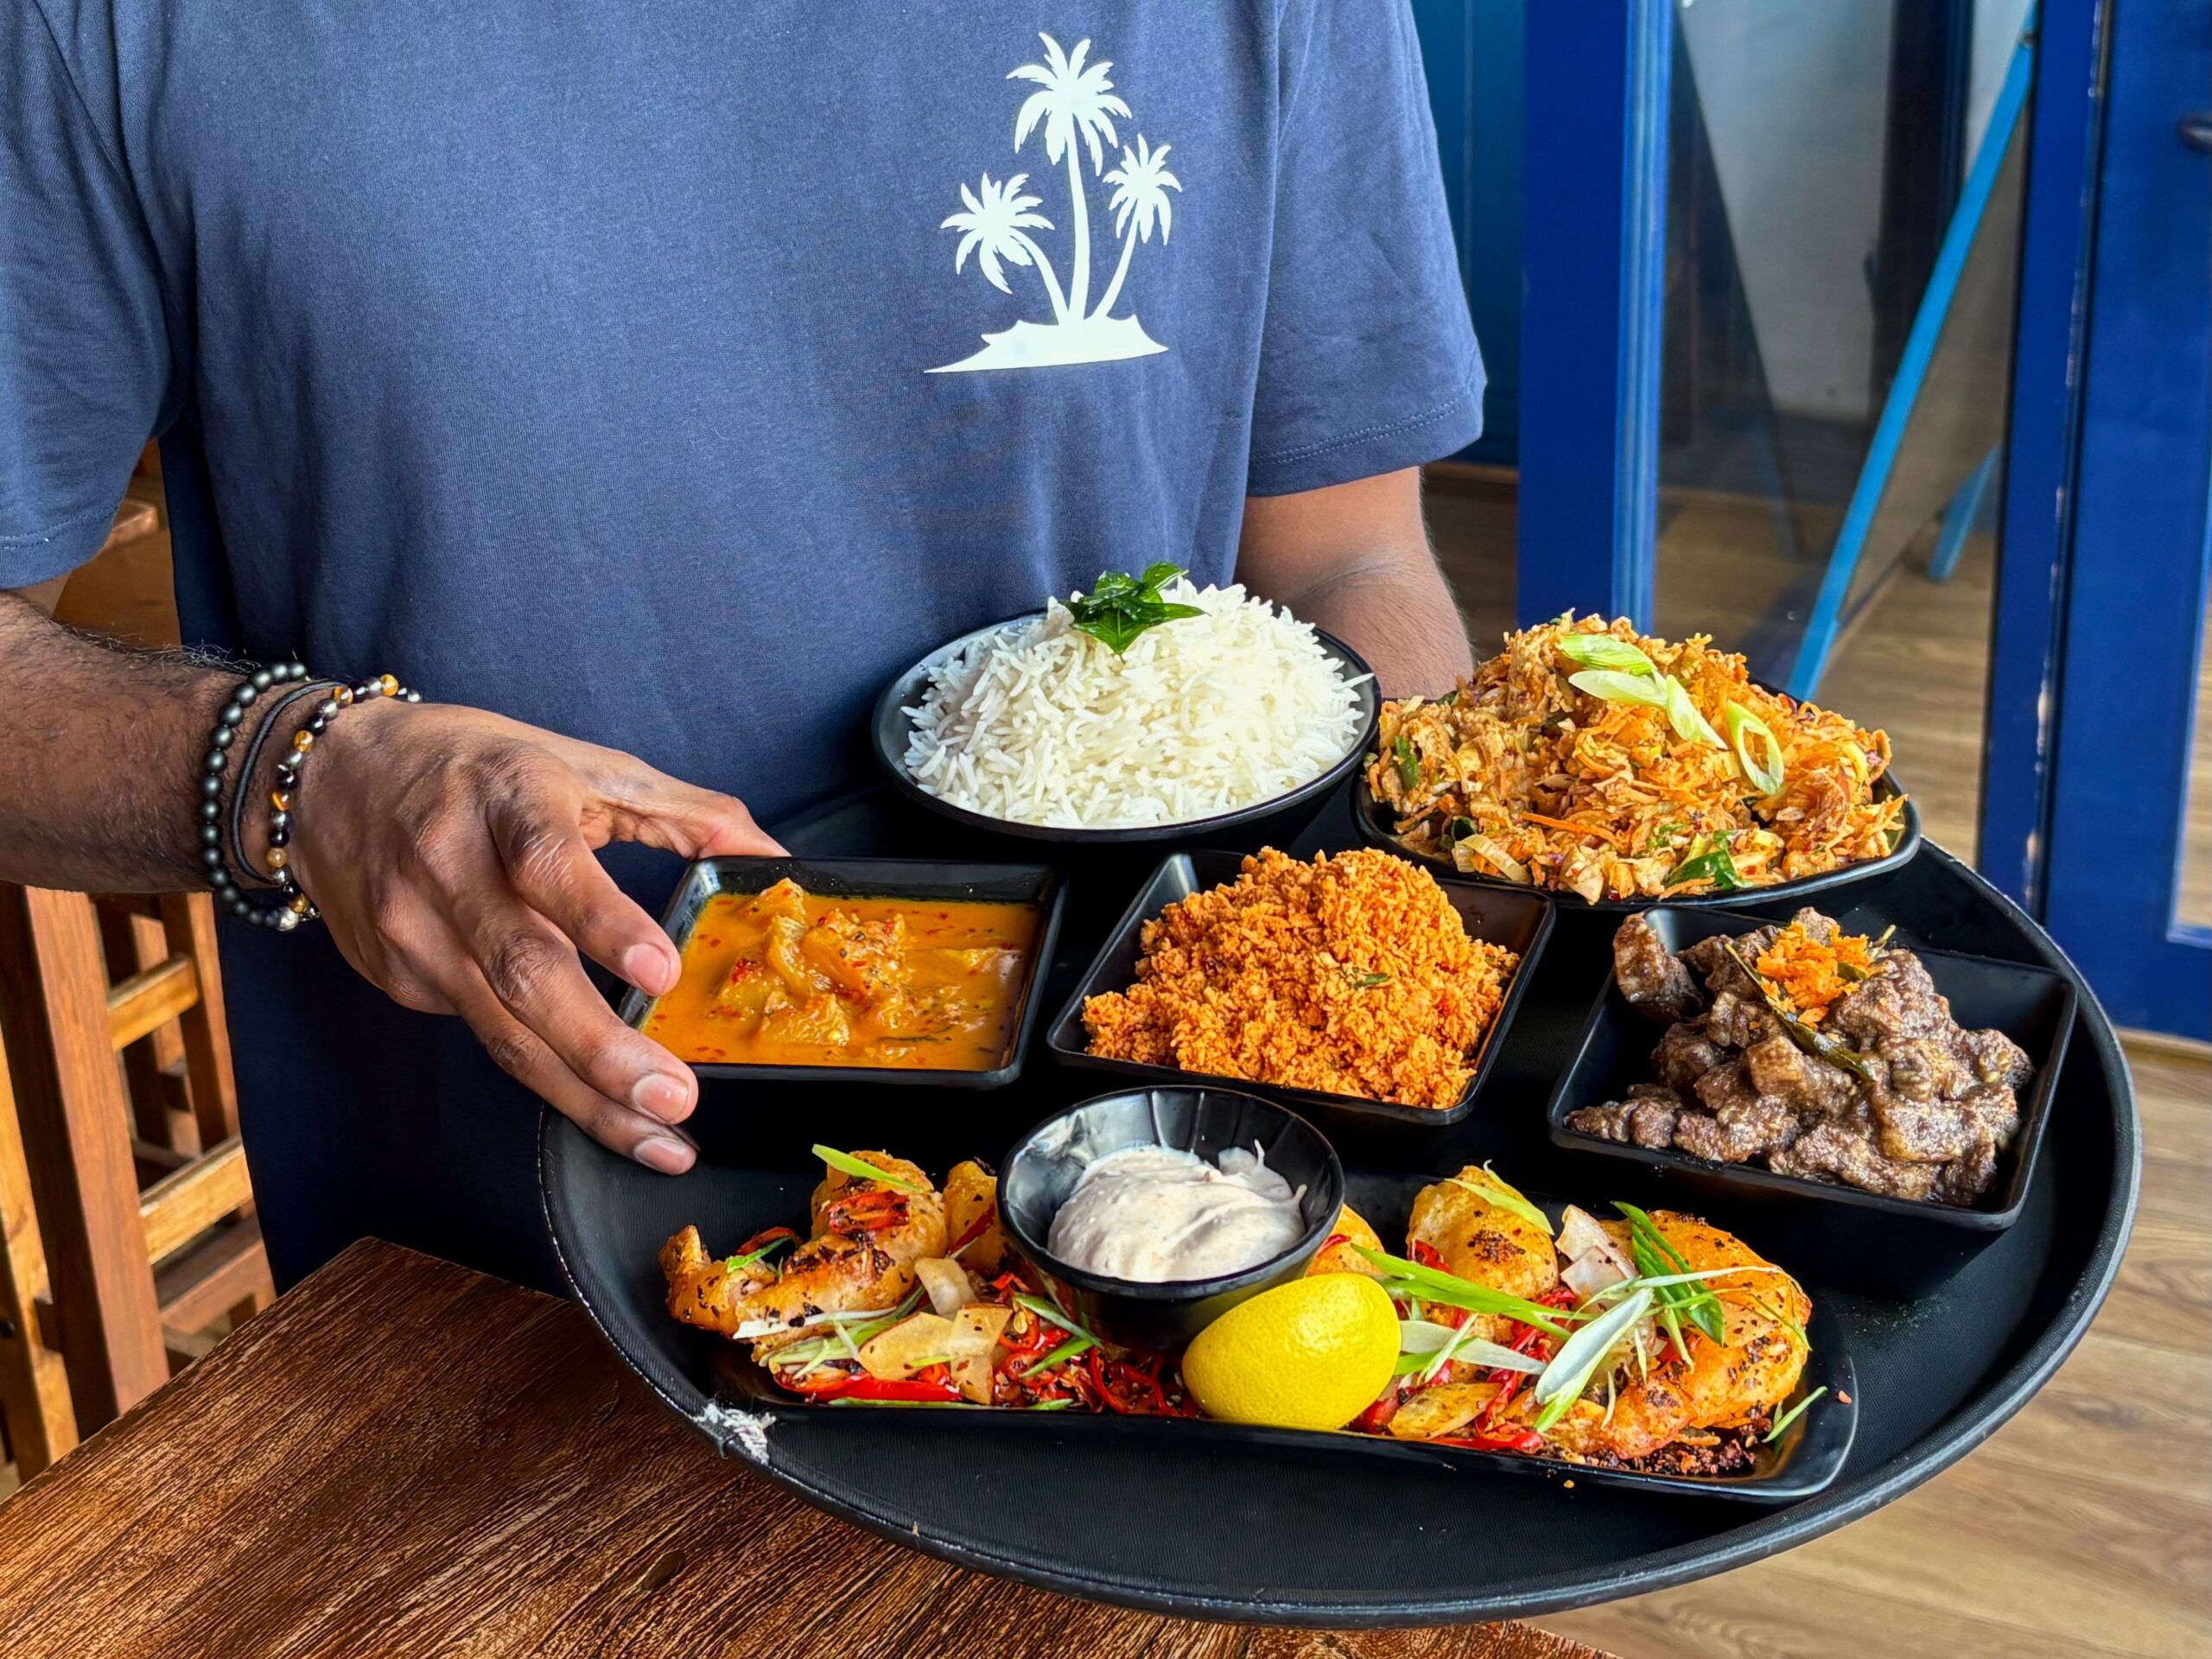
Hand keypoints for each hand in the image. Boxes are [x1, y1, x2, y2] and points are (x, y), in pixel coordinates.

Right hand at [284, 699, 782, 1171]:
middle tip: (675, 1098)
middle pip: (524, 971)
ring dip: (584, 1098)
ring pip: (502, 1032)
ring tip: (658, 1138)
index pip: (550, 865)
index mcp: (509, 799)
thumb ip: (682, 812)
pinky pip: (483, 1036)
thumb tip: (772, 858)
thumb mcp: (580, 764)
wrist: (325, 780)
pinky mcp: (401, 979)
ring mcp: (416, 932)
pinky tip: (600, 1108)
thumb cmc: (476, 767)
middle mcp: (451, 868)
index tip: (658, 972)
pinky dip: (547, 1079)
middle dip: (602, 1049)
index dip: (603, 921)